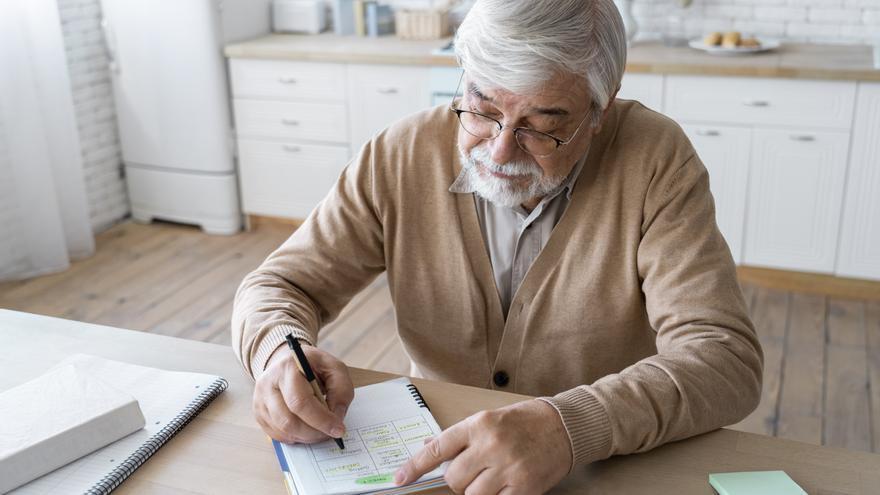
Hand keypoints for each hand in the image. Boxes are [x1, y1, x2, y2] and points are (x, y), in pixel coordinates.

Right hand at [252, 342, 353, 443]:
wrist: (288, 361)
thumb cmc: (314, 366)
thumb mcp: (334, 368)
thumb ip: (341, 389)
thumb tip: (337, 416)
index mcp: (288, 368)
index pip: (301, 402)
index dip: (321, 420)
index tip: (338, 429)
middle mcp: (268, 383)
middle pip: (288, 420)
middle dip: (314, 432)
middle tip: (330, 434)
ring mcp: (260, 399)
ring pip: (282, 430)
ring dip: (306, 437)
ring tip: (320, 431)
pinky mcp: (258, 412)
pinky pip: (276, 435)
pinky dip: (295, 437)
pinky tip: (306, 429)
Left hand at [395, 399, 571, 493]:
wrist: (565, 427)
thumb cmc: (524, 422)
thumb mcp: (488, 419)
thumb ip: (460, 437)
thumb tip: (428, 449)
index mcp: (479, 424)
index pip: (438, 449)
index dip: (415, 467)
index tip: (399, 480)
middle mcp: (491, 445)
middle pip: (454, 479)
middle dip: (458, 481)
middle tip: (474, 472)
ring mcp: (508, 468)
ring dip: (477, 492)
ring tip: (493, 478)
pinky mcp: (524, 488)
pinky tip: (505, 487)